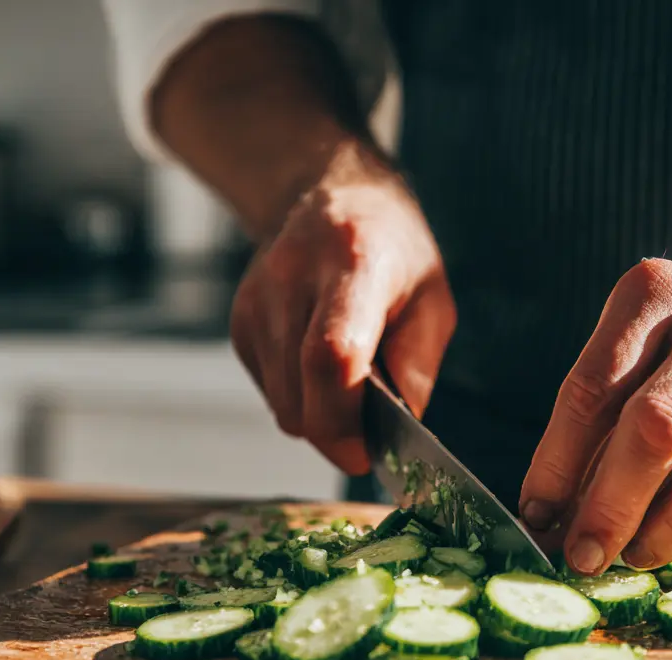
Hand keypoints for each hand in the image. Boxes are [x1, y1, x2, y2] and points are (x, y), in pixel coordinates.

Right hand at [230, 142, 455, 474]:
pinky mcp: (238, 322)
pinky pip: (270, 393)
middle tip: (370, 427)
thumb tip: (393, 432)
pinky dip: (300, 396)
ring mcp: (255, 301)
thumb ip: (418, 366)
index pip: (331, 355)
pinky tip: (318, 361)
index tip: (366, 453)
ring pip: (282, 406)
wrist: (329, 194)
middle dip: (336, 430)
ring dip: (319, 414)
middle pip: (299, 396)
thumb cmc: (393, 251)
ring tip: (349, 378)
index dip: (344, 420)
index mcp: (352, 262)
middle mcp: (291, 278)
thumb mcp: (433, 298)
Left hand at [519, 258, 671, 574]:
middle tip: (582, 556)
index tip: (535, 515)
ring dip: (667, 528)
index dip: (556, 463)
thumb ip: (591, 422)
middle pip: (659, 426)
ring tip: (634, 554)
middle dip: (611, 506)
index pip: (593, 388)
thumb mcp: (633, 350)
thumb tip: (547, 518)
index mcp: (655, 296)